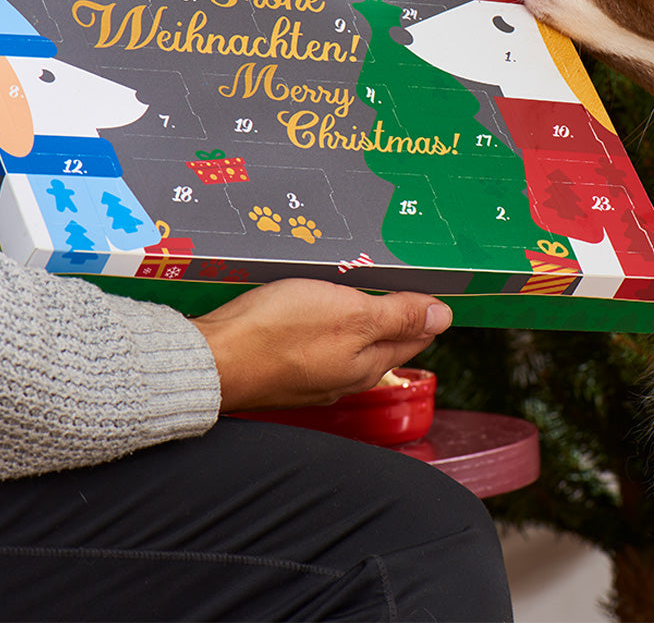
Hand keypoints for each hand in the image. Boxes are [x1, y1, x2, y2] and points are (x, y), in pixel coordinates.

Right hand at [192, 279, 452, 411]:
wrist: (207, 360)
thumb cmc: (278, 333)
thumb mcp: (350, 314)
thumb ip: (397, 316)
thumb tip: (444, 316)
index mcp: (368, 364)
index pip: (414, 336)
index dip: (426, 310)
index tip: (434, 286)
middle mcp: (344, 376)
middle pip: (383, 340)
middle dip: (397, 312)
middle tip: (404, 279)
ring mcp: (311, 375)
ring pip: (350, 341)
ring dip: (361, 316)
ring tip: (364, 285)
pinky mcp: (283, 368)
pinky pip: (318, 342)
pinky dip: (328, 322)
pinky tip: (319, 306)